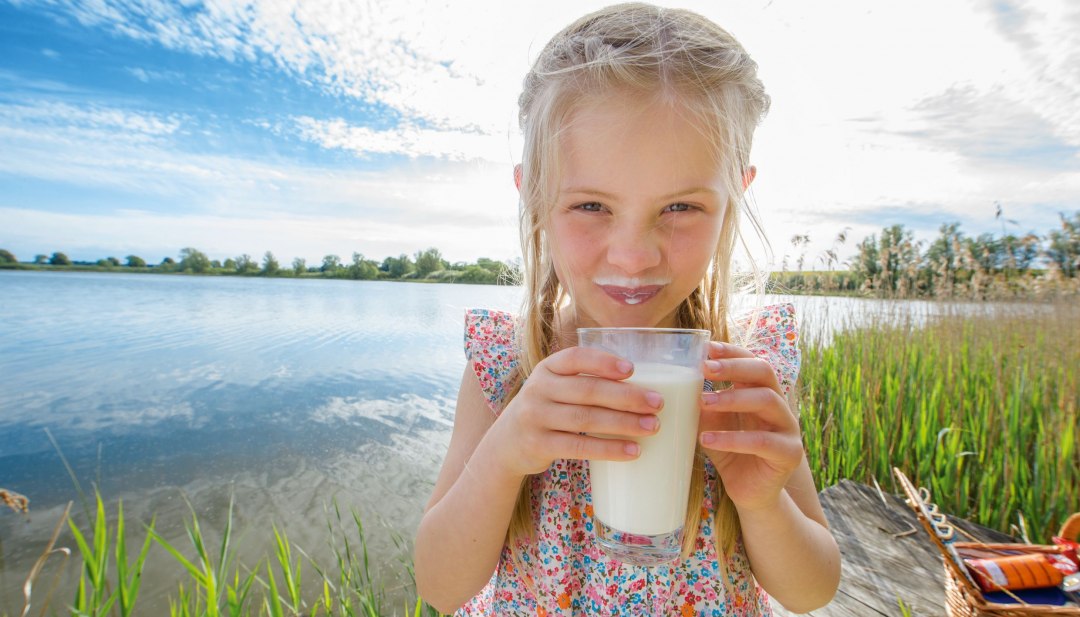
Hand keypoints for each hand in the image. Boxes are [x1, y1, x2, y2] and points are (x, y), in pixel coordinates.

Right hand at [489, 346, 663, 477]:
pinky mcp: (539, 445)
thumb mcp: (554, 388)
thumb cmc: (546, 411)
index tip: (632, 369)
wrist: (506, 444)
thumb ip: (584, 382)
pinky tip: (633, 451)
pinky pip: (579, 447)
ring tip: (652, 427)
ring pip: (586, 419)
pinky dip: (609, 449)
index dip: (604, 362)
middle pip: (588, 391)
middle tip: (657, 403)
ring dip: (624, 423)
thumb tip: (642, 385)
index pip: (576, 358)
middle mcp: (538, 389)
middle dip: (627, 397)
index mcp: (547, 369)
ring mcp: (536, 418)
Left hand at [698, 342, 803, 512]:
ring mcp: (788, 428)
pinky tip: (708, 439)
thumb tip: (678, 382)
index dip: (732, 352)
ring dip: (732, 398)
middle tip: (705, 369)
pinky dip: (733, 438)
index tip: (707, 348)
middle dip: (734, 367)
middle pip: (764, 372)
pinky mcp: (790, 454)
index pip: (752, 361)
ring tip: (703, 403)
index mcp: (761, 393)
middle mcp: (780, 405)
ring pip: (767, 401)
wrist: (749, 493)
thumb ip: (704, 405)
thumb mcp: (713, 425)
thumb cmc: (730, 453)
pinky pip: (762, 441)